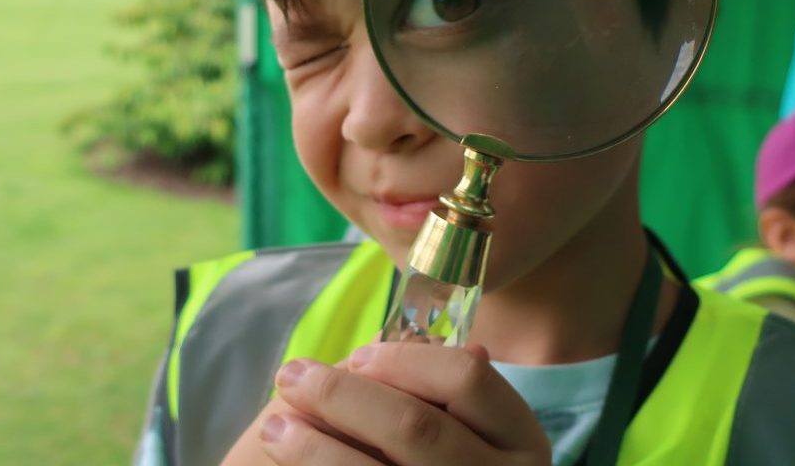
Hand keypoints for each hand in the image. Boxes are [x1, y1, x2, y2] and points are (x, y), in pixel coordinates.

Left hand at [255, 342, 550, 464]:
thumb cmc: (432, 456)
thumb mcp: (450, 421)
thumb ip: (429, 386)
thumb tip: (401, 341)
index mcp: (520, 440)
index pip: (468, 379)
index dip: (406, 359)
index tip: (356, 356)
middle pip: (416, 426)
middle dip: (342, 396)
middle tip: (292, 377)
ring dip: (314, 447)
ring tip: (275, 427)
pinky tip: (286, 457)